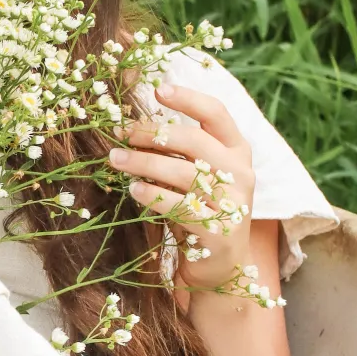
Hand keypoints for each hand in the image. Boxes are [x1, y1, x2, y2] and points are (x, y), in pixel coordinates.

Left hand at [107, 83, 254, 291]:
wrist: (219, 267)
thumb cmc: (200, 211)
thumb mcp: (195, 176)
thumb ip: (178, 151)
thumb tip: (133, 122)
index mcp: (237, 151)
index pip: (217, 114)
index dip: (188, 99)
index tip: (158, 88)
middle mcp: (241, 174)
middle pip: (195, 142)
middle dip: (153, 133)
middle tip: (121, 132)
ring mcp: (233, 204)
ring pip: (183, 173)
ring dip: (144, 163)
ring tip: (115, 159)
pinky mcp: (218, 232)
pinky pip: (180, 206)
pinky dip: (153, 195)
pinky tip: (132, 189)